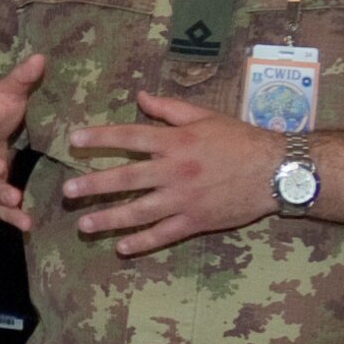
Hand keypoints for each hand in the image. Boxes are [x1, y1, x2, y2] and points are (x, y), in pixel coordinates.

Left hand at [61, 92, 283, 256]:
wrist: (275, 170)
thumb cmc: (240, 139)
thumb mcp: (205, 116)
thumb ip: (169, 109)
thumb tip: (139, 96)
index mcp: (176, 142)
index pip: (130, 138)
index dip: (100, 138)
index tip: (74, 141)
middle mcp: (175, 171)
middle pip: (126, 179)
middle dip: (93, 185)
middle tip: (67, 190)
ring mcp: (184, 199)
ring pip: (139, 212)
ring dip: (109, 219)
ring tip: (84, 225)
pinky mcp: (195, 221)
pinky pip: (163, 234)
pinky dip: (141, 243)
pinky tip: (120, 248)